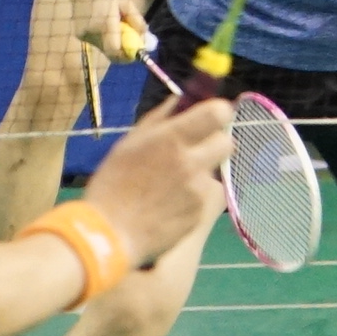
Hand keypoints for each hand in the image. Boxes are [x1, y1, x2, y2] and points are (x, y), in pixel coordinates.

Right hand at [52, 0, 148, 64]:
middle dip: (123, 51)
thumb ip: (136, 20)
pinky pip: (96, 42)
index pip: (115, 50)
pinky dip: (104, 37)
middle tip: (132, 42)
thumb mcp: (125, 1)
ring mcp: (83, 34)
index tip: (137, 52)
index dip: (127, 55)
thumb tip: (143, 37)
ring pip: (103, 48)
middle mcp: (92, 32)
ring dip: (113, 42)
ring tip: (116, 23)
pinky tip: (103, 21)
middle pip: (110, 52)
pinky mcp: (79, 33)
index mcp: (105, 23)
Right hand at [79, 92, 235, 269]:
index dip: (218, 113)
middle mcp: (192, 163)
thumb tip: (180, 99)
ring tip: (175, 185)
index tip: (210, 118)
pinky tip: (171, 204)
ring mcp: (199, 191)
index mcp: (172, 139)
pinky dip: (194, 197)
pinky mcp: (201, 215)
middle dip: (215, 143)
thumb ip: (159, 119)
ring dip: (202, 173)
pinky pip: (206, 198)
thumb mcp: (128, 144)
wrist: (109, 235)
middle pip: (227, 143)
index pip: (218, 113)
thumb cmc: (112, 185)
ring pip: (215, 173)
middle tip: (195, 151)